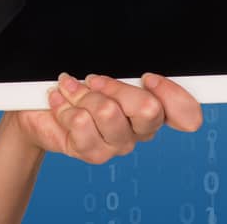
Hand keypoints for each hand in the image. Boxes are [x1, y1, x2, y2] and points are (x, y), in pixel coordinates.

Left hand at [8, 71, 202, 162]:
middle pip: (149, 110)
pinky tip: (60, 103)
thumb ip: (126, 72)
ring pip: (109, 112)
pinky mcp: (93, 154)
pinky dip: (65, 107)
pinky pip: (82, 124)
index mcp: (154, 108)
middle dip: (116, 87)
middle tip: (94, 80)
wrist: (39, 109)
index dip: (172, 94)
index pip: (187, 113)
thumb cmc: (76, 85)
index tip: (148, 78)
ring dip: (83, 95)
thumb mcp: (104, 72)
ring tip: (71, 90)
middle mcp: (140, 130)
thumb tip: (140, 73)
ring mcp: (118, 144)